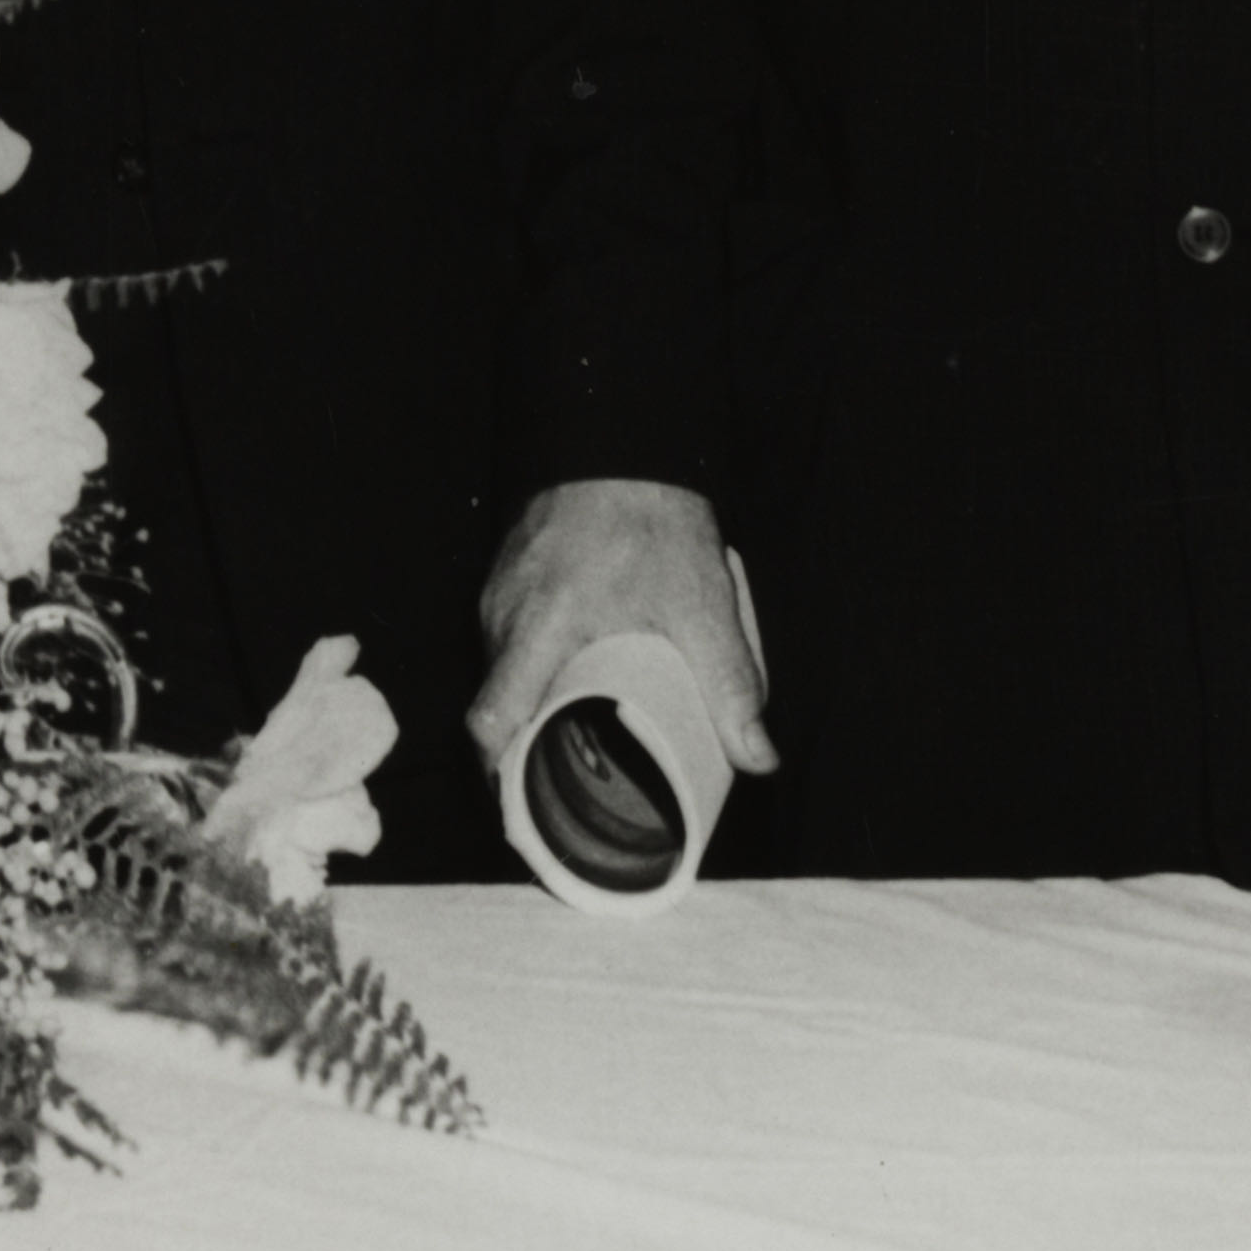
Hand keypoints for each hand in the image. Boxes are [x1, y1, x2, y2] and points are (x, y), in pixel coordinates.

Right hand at [465, 474, 770, 789]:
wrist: (620, 440)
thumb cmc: (653, 518)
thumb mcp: (702, 603)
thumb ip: (732, 683)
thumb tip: (759, 760)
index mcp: (540, 628)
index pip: (491, 720)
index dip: (500, 776)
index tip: (529, 810)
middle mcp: (504, 616)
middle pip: (495, 707)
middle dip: (521, 757)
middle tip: (567, 795)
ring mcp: (498, 596)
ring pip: (500, 676)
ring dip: (529, 714)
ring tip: (574, 748)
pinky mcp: (505, 581)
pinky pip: (506, 646)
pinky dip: (530, 677)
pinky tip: (568, 688)